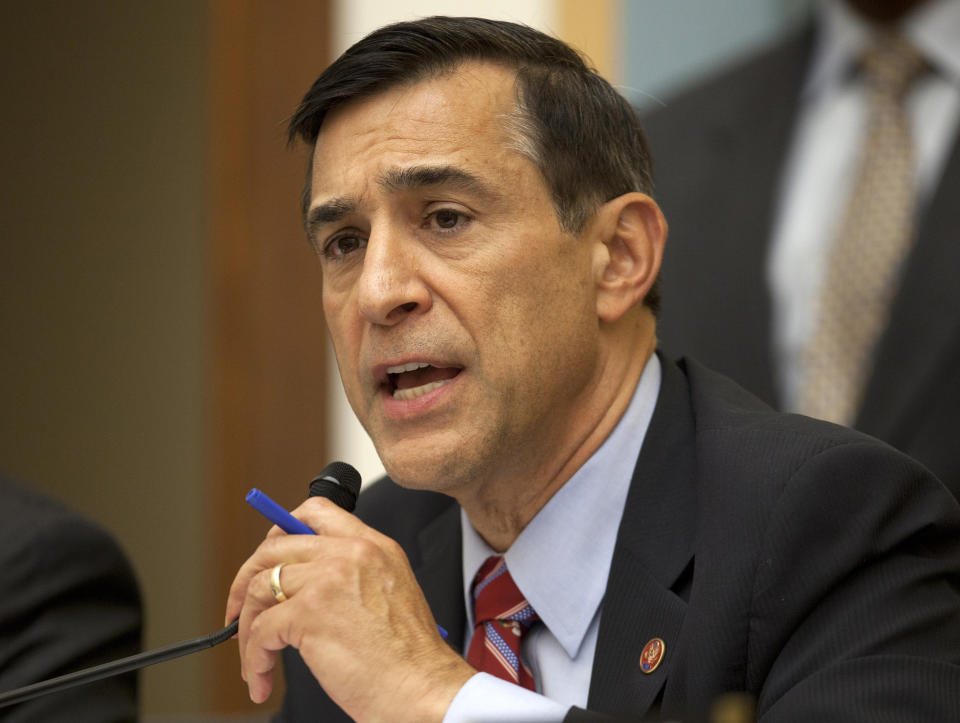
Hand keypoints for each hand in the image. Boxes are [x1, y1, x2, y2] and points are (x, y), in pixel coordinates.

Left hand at [225, 496, 474, 721]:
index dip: (280, 531)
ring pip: (260, 588)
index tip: (266, 559)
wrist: (423, 689)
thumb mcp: (391, 593)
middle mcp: (351, 553)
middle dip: (246, 581)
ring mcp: (328, 579)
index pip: (316, 512)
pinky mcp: (309, 613)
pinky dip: (253, 659)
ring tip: (255, 659)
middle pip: (275, 547)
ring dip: (247, 629)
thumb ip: (353, 575)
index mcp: (374, 546)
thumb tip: (303, 584)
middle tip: (240, 610)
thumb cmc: (410, 658)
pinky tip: (262, 677)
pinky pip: (260, 630)